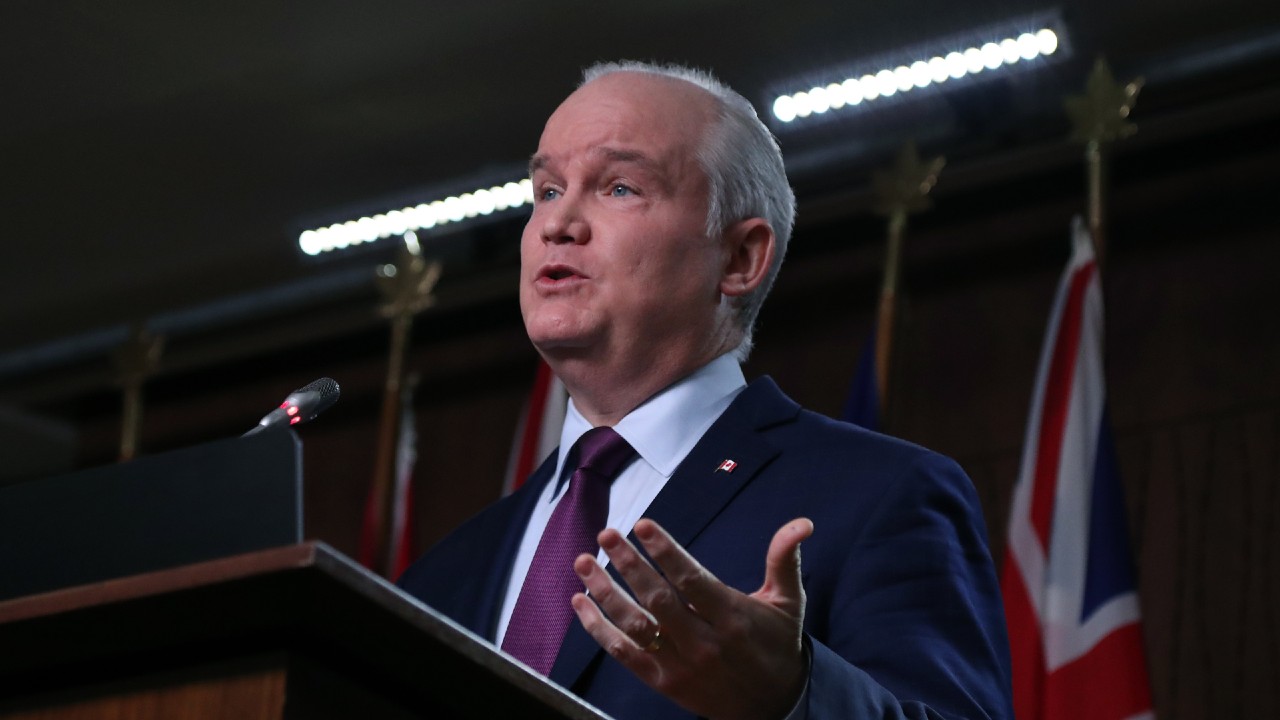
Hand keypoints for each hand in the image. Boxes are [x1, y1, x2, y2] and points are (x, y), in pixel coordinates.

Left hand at [571, 517, 813, 719]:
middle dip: (628, 564)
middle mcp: (705, 643)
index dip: (665, 552)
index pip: (692, 580)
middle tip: (606, 534)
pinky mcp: (664, 683)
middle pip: (658, 600)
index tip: (642, 525)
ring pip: (636, 626)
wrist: (772, 708)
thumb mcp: (788, 603)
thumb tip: (801, 523)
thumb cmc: (776, 646)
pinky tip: (582, 603)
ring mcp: (681, 665)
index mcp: (733, 618)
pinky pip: (625, 654)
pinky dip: (599, 630)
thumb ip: (784, 560)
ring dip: (605, 593)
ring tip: (584, 563)